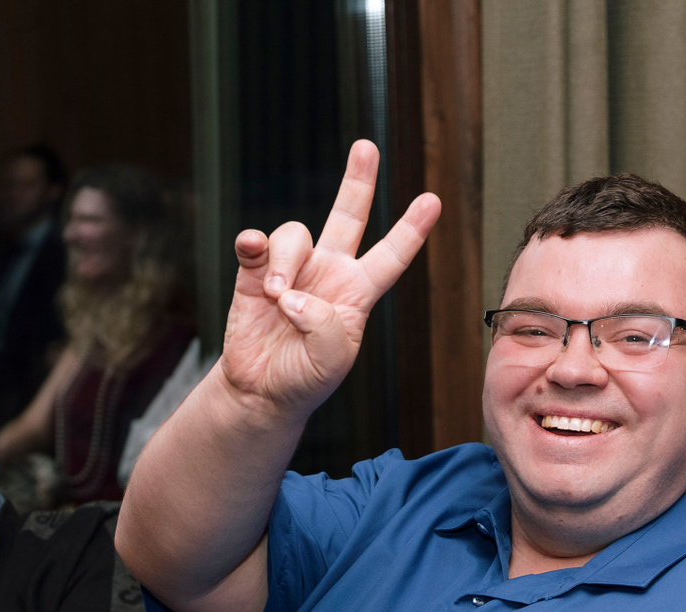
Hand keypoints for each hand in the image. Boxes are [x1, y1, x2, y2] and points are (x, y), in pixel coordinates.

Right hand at [216, 139, 438, 424]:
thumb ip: (323, 327)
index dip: (411, 230)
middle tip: (366, 147)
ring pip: (295, 235)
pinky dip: (253, 245)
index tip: (433, 200)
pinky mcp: (254, 272)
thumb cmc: (305, 378)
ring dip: (285, 263)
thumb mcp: (331, 362)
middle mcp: (329, 272)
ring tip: (275, 297)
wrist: (262, 389)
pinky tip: (252, 254)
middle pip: (348, 216)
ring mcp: (293, 269)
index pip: (391, 256)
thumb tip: (291, 294)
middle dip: (358, 181)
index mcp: (358, 294)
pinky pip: (255, 242)